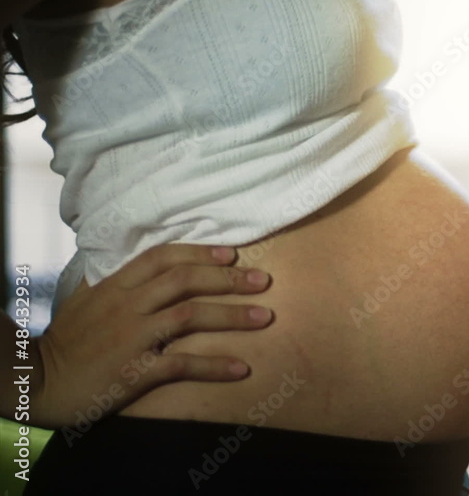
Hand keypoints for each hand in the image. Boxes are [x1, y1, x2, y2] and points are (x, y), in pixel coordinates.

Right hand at [29, 244, 272, 429]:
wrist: (37, 382)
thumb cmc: (66, 341)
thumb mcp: (86, 300)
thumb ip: (117, 283)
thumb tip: (146, 268)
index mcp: (116, 285)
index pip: (163, 257)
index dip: (200, 252)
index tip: (232, 255)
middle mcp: (127, 305)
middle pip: (185, 281)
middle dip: (229, 279)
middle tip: (264, 281)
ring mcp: (131, 337)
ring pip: (190, 316)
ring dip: (232, 316)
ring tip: (264, 317)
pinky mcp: (134, 370)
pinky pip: (182, 363)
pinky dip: (214, 366)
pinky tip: (241, 368)